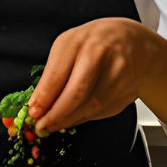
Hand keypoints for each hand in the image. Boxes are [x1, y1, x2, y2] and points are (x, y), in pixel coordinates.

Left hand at [28, 18, 160, 134]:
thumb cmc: (94, 43)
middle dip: (56, 115)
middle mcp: (100, 55)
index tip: (34, 112)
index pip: (58, 75)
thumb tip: (38, 105)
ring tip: (56, 123)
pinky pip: (102, 111)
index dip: (44, 98)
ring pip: (90, 107)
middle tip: (43, 125)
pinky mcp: (127, 90)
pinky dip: (85, 117)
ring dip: (69, 120)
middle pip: (76, 94)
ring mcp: (117, 73)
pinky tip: (76, 115)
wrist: (132, 42)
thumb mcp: (68, 47)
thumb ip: (52, 75)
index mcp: (78, 41)